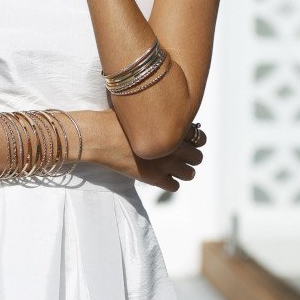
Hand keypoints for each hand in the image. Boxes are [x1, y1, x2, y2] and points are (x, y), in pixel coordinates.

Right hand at [81, 109, 206, 190]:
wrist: (99, 136)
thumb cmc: (116, 120)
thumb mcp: (143, 113)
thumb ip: (161, 118)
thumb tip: (169, 120)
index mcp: (173, 127)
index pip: (200, 137)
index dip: (194, 140)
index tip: (186, 141)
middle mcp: (174, 146)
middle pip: (198, 157)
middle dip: (191, 157)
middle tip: (179, 156)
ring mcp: (165, 163)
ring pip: (190, 174)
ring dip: (184, 171)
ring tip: (173, 168)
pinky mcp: (154, 178)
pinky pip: (174, 186)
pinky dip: (170, 183)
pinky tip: (161, 177)